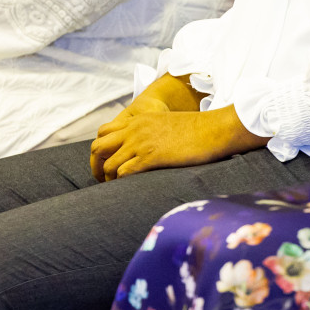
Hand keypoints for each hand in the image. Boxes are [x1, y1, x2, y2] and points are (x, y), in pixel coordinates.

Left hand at [90, 105, 264, 181]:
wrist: (214, 129)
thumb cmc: (196, 130)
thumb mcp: (166, 124)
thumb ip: (150, 131)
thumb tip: (146, 147)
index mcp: (138, 120)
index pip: (103, 132)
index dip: (100, 150)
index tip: (107, 164)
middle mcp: (135, 130)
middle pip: (97, 147)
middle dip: (96, 166)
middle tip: (104, 180)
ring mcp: (141, 142)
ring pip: (109, 163)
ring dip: (110, 179)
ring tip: (119, 188)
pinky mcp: (151, 156)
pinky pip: (124, 172)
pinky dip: (122, 182)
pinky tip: (131, 187)